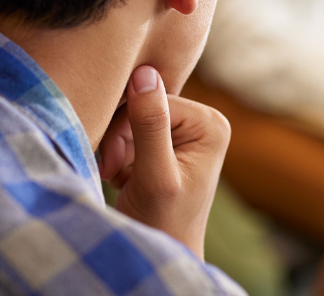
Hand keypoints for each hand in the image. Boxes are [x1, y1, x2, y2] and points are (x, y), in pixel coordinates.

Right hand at [98, 65, 229, 258]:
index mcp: (210, 124)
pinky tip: (122, 176)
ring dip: (116, 149)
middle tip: (113, 171)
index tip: (116, 164)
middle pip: (142, 106)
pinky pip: (128, 133)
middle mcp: (201, 122)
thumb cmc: (163, 222)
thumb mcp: (155, 174)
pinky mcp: (163, 144)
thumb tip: (144, 72)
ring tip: (119, 177)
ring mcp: (182, 132)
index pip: (154, 99)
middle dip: (120, 139)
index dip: (126, 126)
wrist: (159, 252)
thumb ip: (151, 125)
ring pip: (130, 119)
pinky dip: (118, 155)